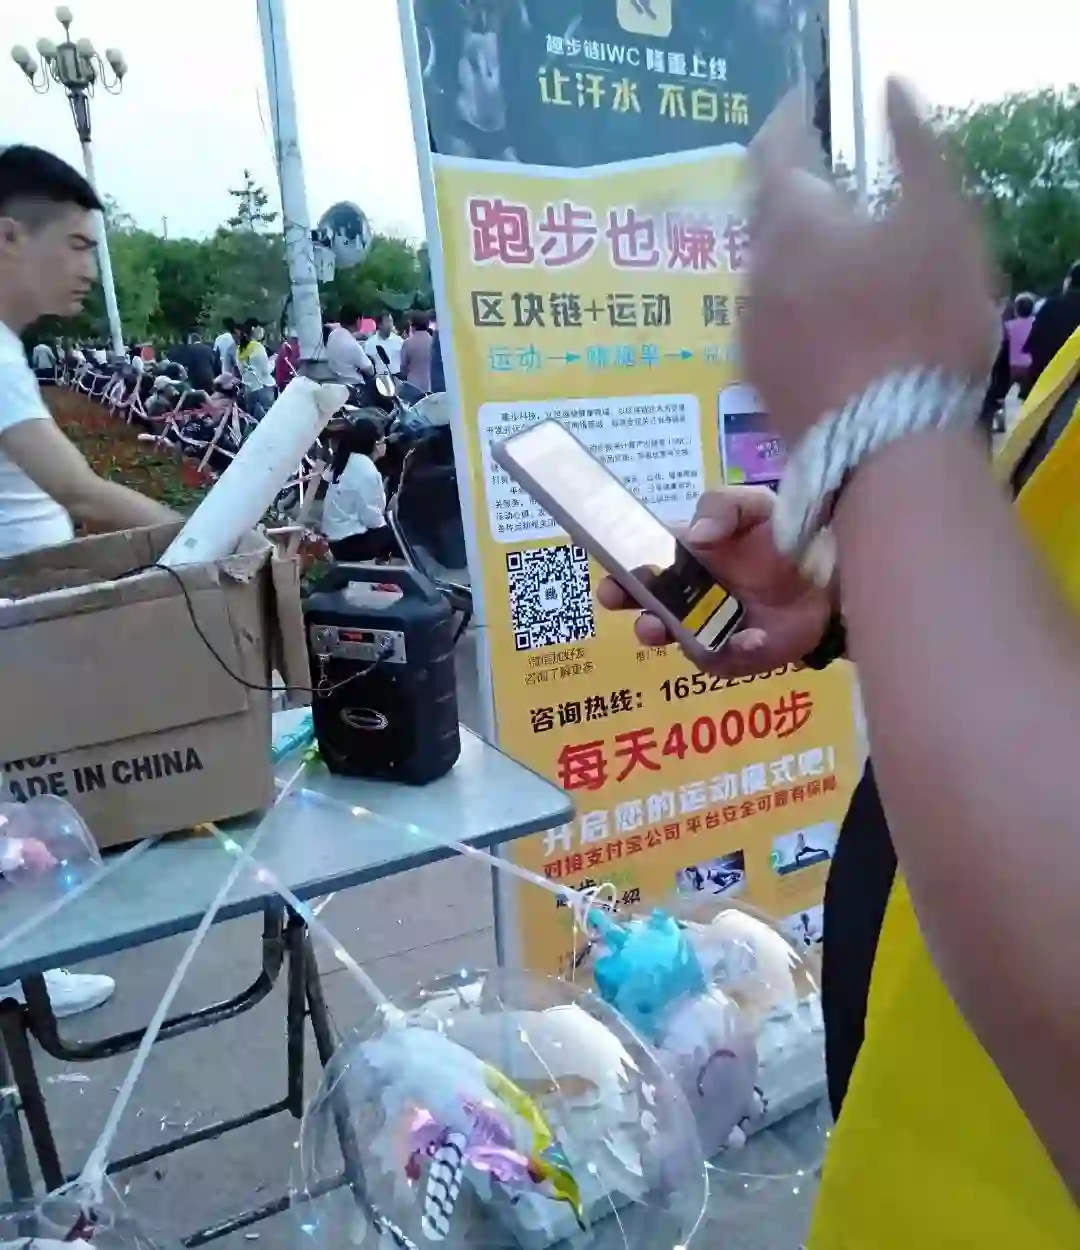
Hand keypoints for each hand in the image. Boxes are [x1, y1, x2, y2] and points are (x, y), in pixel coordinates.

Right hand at [595, 487, 833, 676]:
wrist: (836, 574)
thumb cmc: (787, 535)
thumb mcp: (755, 506)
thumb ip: (721, 509)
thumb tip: (694, 538)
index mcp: (685, 557)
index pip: (642, 564)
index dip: (619, 571)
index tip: (608, 576)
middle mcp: (690, 596)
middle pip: (647, 608)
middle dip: (630, 608)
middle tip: (624, 605)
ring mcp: (711, 628)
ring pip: (678, 641)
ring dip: (667, 636)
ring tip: (662, 628)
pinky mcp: (739, 654)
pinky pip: (724, 661)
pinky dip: (733, 652)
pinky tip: (751, 638)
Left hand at [743, 79, 996, 446]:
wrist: (886, 446)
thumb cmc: (924, 324)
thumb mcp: (943, 220)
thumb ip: (915, 147)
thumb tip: (889, 93)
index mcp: (795, 224)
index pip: (773, 155)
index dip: (784, 126)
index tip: (796, 111)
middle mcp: (753, 273)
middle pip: (765, 220)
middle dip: (791, 201)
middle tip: (824, 195)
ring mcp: (747, 333)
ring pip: (763, 278)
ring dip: (791, 263)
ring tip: (831, 269)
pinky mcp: (755, 383)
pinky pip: (766, 328)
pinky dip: (788, 313)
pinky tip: (820, 328)